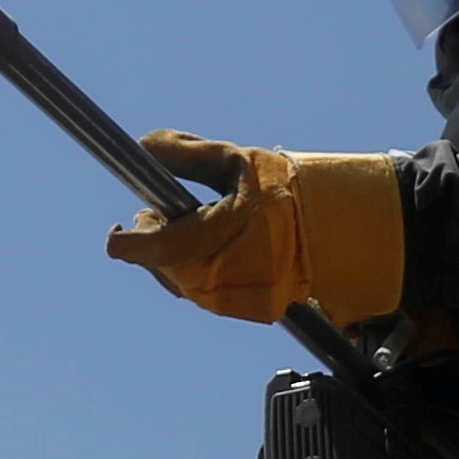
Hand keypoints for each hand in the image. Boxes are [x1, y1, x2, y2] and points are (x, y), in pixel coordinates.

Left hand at [106, 135, 408, 326]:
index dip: (126, 237)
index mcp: (208, 242)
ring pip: (176, 280)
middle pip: (157, 265)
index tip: (124, 224)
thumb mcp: (234, 160)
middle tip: (164, 213)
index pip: (144, 249)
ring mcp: (224, 300)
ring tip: (191, 226)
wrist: (335, 235)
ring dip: (174, 255)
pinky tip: (214, 247)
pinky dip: (197, 267)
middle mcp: (211, 281)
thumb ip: (184, 153)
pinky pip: (201, 289)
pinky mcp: (238, 308)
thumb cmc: (285, 193)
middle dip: (155, 238)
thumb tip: (141, 149)